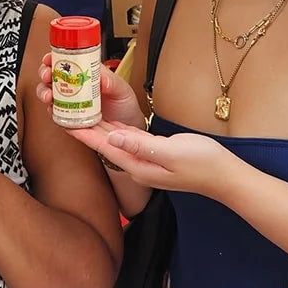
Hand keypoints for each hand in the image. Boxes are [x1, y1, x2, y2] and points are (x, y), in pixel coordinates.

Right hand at [36, 53, 145, 128]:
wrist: (129, 128)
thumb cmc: (125, 106)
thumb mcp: (123, 91)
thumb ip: (113, 83)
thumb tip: (101, 78)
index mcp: (87, 74)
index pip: (66, 61)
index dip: (54, 57)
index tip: (50, 58)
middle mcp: (76, 86)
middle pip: (53, 75)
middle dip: (44, 73)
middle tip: (47, 76)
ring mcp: (71, 102)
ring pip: (49, 93)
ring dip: (43, 92)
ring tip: (49, 96)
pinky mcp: (70, 118)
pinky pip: (55, 113)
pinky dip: (51, 111)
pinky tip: (53, 110)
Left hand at [65, 120, 242, 198]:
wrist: (224, 176)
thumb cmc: (202, 163)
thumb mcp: (171, 152)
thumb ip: (141, 146)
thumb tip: (112, 139)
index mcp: (138, 166)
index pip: (103, 147)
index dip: (83, 133)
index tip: (63, 120)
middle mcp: (137, 165)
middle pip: (104, 144)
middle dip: (84, 128)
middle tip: (65, 111)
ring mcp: (145, 160)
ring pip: (114, 141)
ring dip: (97, 127)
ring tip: (79, 112)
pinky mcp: (154, 153)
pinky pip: (128, 139)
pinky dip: (114, 129)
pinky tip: (106, 120)